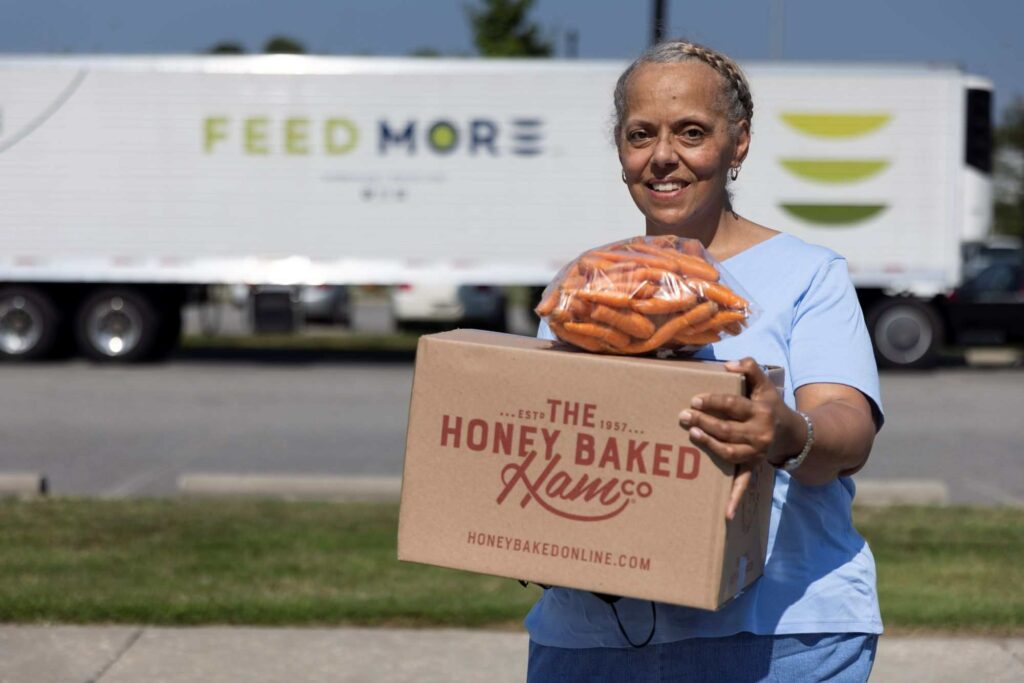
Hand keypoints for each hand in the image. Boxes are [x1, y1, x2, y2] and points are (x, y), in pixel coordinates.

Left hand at [678, 357, 802, 519]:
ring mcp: (755, 453)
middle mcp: (759, 434)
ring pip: (729, 452)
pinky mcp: (752, 466)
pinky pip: (744, 484)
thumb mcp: (764, 384)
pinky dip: (735, 499)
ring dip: (709, 445)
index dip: (713, 402)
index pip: (733, 406)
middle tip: (683, 415)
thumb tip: (729, 364)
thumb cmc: (770, 405)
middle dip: (703, 421)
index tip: (695, 400)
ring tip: (692, 434)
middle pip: (727, 429)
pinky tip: (725, 513)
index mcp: (760, 412)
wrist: (794, 434)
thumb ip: (750, 368)